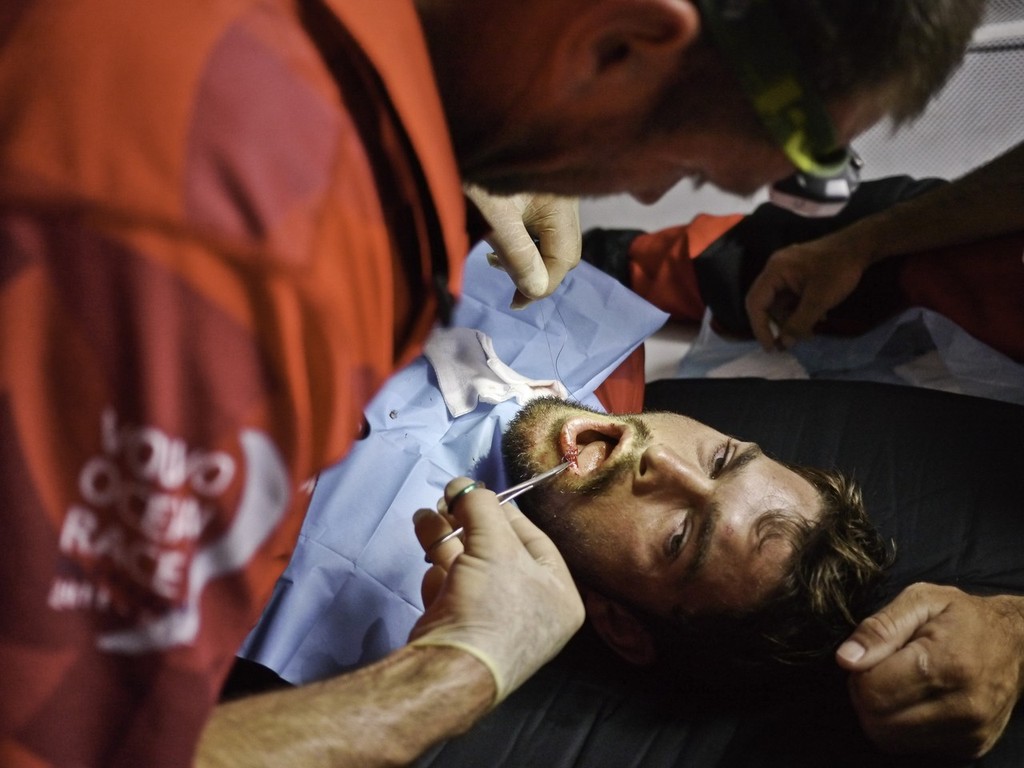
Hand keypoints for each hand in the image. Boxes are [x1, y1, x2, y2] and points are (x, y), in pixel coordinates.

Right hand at [410, 478, 584, 702]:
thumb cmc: (492, 605)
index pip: (535, 539)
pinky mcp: (463, 633)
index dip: (503, 512)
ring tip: (425, 519)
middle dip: (468, 525)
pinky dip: (441, 578)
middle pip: (499, 552)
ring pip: (471, 569)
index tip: (476, 494)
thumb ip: (480, 506)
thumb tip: (463, 485)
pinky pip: (455, 593)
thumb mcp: (494, 544)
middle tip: (446, 502)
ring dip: (446, 541)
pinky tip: (431, 569)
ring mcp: (496, 625)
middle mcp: (534, 613)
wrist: (451, 668)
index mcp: (560, 595)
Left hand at [465, 185, 580, 307]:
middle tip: (504, 275)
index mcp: (562, 204)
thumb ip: (518, 256)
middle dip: (536, 271)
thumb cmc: (474, 174)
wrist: (455, 121)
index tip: (513, 303)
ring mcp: (553, 192)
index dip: (541, 286)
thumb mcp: (493, 218)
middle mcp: (566, 198)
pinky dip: (523, 238)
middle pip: (562, 250)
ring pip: (550, 239)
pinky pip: (540, 224)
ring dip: (527, 256)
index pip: (563, 259)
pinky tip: (500, 237)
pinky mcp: (538, 189)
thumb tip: (538, 291)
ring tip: (494, 256)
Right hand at [744, 233, 872, 350]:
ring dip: (791, 319)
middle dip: (778, 325)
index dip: (760, 328)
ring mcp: (787, 271)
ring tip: (809, 333)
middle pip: (766, 304)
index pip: (755, 303)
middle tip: (789, 344)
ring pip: (780, 302)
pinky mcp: (798, 274)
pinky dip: (799, 310)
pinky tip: (816, 318)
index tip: (770, 348)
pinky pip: (791, 296)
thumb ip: (799, 323)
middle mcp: (775, 269)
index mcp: (775, 271)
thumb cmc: (839, 270)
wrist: (860, 246)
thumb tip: (784, 343)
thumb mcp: (819, 301)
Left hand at [836, 583, 1023, 759]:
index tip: (870, 657)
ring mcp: (970, 733)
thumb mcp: (920, 601)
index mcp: (947, 664)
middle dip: (864, 696)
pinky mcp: (971, 748)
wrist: (1017, 644)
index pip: (873, 691)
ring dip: (880, 714)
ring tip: (895, 684)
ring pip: (891, 741)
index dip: (859, 674)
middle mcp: (963, 707)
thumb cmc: (962, 616)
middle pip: (878, 721)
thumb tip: (846, 659)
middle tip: (879, 671)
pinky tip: (913, 701)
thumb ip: (880, 628)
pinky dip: (901, 727)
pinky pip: (912, 748)